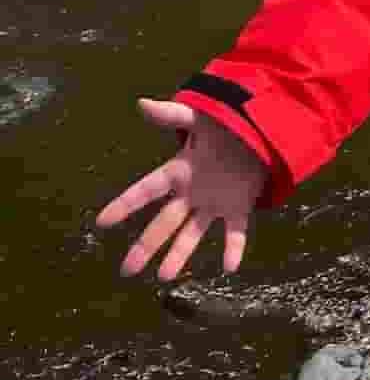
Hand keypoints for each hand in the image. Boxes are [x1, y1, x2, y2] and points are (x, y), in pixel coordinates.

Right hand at [95, 98, 269, 281]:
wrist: (256, 134)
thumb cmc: (222, 127)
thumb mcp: (198, 119)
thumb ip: (172, 115)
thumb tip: (142, 103)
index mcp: (177, 172)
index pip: (146, 190)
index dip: (124, 205)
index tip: (102, 222)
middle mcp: (191, 194)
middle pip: (164, 222)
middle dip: (146, 245)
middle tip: (128, 270)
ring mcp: (214, 204)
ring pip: (192, 233)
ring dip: (179, 254)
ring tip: (164, 276)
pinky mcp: (238, 208)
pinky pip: (235, 231)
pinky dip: (233, 247)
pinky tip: (230, 267)